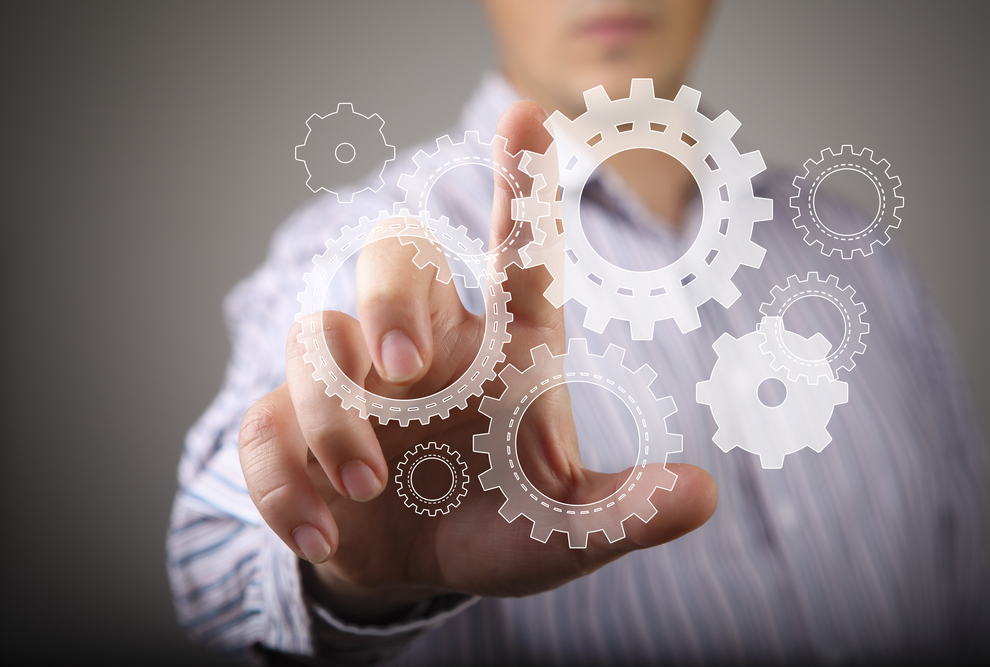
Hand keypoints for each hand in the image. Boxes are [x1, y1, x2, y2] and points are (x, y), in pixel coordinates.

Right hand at [237, 101, 717, 618]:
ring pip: (315, 341)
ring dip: (332, 413)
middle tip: (403, 363)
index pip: (518, 255)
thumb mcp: (565, 529)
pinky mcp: (292, 434)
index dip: (522, 187)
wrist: (418, 565)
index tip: (527, 116)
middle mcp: (424, 348)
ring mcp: (351, 385)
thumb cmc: (501, 526)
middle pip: (392, 256)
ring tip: (369, 483)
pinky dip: (283, 480)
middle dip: (389, 295)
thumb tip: (703, 497)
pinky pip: (263, 430)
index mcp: (502, 350)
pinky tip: (322, 533)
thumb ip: (623, 511)